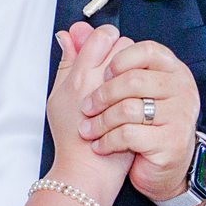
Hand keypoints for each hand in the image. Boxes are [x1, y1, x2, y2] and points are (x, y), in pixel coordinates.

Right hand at [45, 23, 134, 205]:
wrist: (85, 170)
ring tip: (128, 85)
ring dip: (136, 69)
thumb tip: (68, 35)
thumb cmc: (71, 136)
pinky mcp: (134, 110)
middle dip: (125, 54)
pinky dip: (144, 87)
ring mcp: (119, 95)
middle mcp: (99, 80)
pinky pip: (146, 85)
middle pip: (123, 44)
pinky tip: (138, 97)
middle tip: (119, 70)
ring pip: (138, 64)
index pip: (102, 35)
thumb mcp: (59, 96)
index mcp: (78, 75)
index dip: (107, 40)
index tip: (106, 53)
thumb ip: (67, 63)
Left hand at [81, 38, 203, 205]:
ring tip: (88, 130)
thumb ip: (95, 55)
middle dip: (102, 96)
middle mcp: (182, 88)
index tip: (102, 74)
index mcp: (171, 68)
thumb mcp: (118, 87)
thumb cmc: (140, 122)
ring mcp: (180, 115)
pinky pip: (130, 135)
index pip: (147, 50)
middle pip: (133, 80)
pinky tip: (101, 146)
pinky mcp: (171, 141)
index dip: (120, 59)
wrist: (160, 167)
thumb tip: (72, 31)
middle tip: (86, 108)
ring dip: (100, 122)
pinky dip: (108, 142)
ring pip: (128, 109)